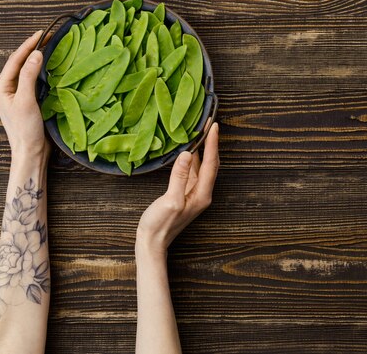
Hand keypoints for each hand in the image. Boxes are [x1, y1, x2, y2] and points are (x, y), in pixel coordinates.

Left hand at [0, 31, 50, 159]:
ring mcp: (17, 95)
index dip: (28, 45)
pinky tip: (51, 67)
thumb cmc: (25, 129)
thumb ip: (29, 76)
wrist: (30, 152)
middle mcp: (7, 89)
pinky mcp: (28, 101)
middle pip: (19, 63)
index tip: (41, 33)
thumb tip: (36, 54)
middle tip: (49, 37)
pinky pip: (33, 81)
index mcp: (1, 87)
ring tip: (50, 47)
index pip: (15, 60)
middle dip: (32, 49)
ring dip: (37, 59)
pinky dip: (42, 71)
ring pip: (27, 71)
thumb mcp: (26, 101)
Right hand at [136, 122, 219, 255]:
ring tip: (199, 132)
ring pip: (201, 167)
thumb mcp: (170, 200)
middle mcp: (201, 192)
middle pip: (211, 164)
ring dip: (202, 150)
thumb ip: (179, 177)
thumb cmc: (160, 224)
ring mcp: (193, 193)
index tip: (213, 126)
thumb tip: (186, 154)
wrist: (152, 242)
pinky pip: (191, 171)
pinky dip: (191, 158)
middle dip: (210, 144)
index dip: (212, 144)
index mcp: (202, 194)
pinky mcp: (184, 193)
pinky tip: (187, 150)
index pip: (211, 164)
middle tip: (208, 124)